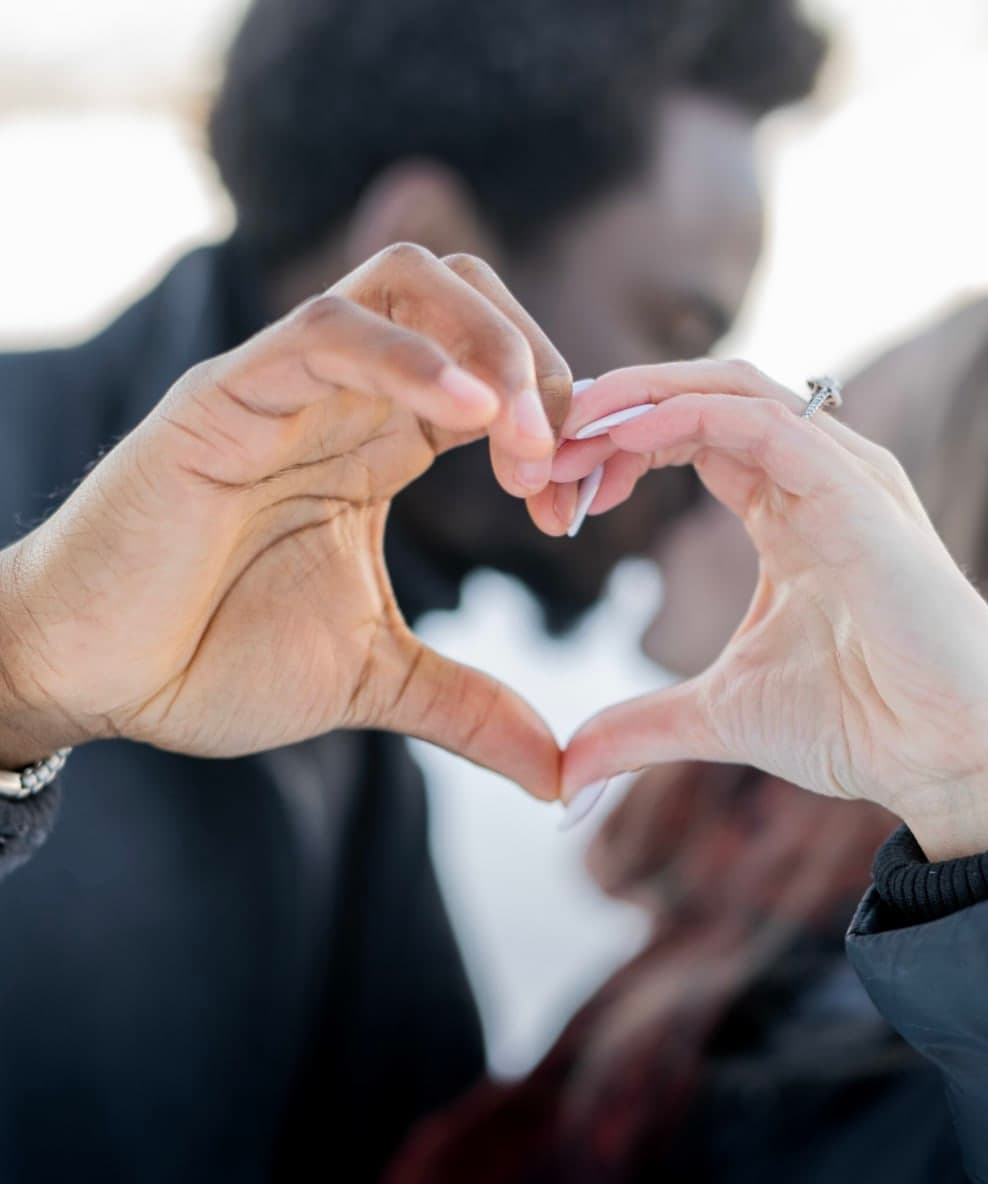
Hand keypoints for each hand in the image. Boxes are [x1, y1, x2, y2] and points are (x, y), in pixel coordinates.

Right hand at [0, 245, 569, 797]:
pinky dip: (409, 357)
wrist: (96, 678)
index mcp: (379, 446)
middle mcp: (340, 399)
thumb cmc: (213, 659)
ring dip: (492, 349)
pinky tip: (471, 415)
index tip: (571, 509)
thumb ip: (469, 709)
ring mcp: (283, 387)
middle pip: (465, 297)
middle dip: (538, 364)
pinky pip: (325, 332)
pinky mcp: (225, 396)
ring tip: (525, 442)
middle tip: (557, 465)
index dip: (555, 422)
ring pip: (406, 286)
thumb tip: (560, 774)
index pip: (492, 375)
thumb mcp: (373, 681)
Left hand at [557, 360, 987, 858]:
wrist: (944, 758)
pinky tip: (620, 441)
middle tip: (537, 454)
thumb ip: (640, 725)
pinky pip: (759, 421)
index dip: (613, 449)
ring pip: (726, 388)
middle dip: (610, 415)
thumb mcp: (718, 714)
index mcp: (785, 507)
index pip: (688, 435)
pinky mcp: (856, 490)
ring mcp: (839, 474)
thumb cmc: (857, 723)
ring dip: (635, 402)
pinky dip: (681, 416)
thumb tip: (566, 768)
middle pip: (697, 397)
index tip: (551, 492)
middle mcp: (813, 474)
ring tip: (566, 438)